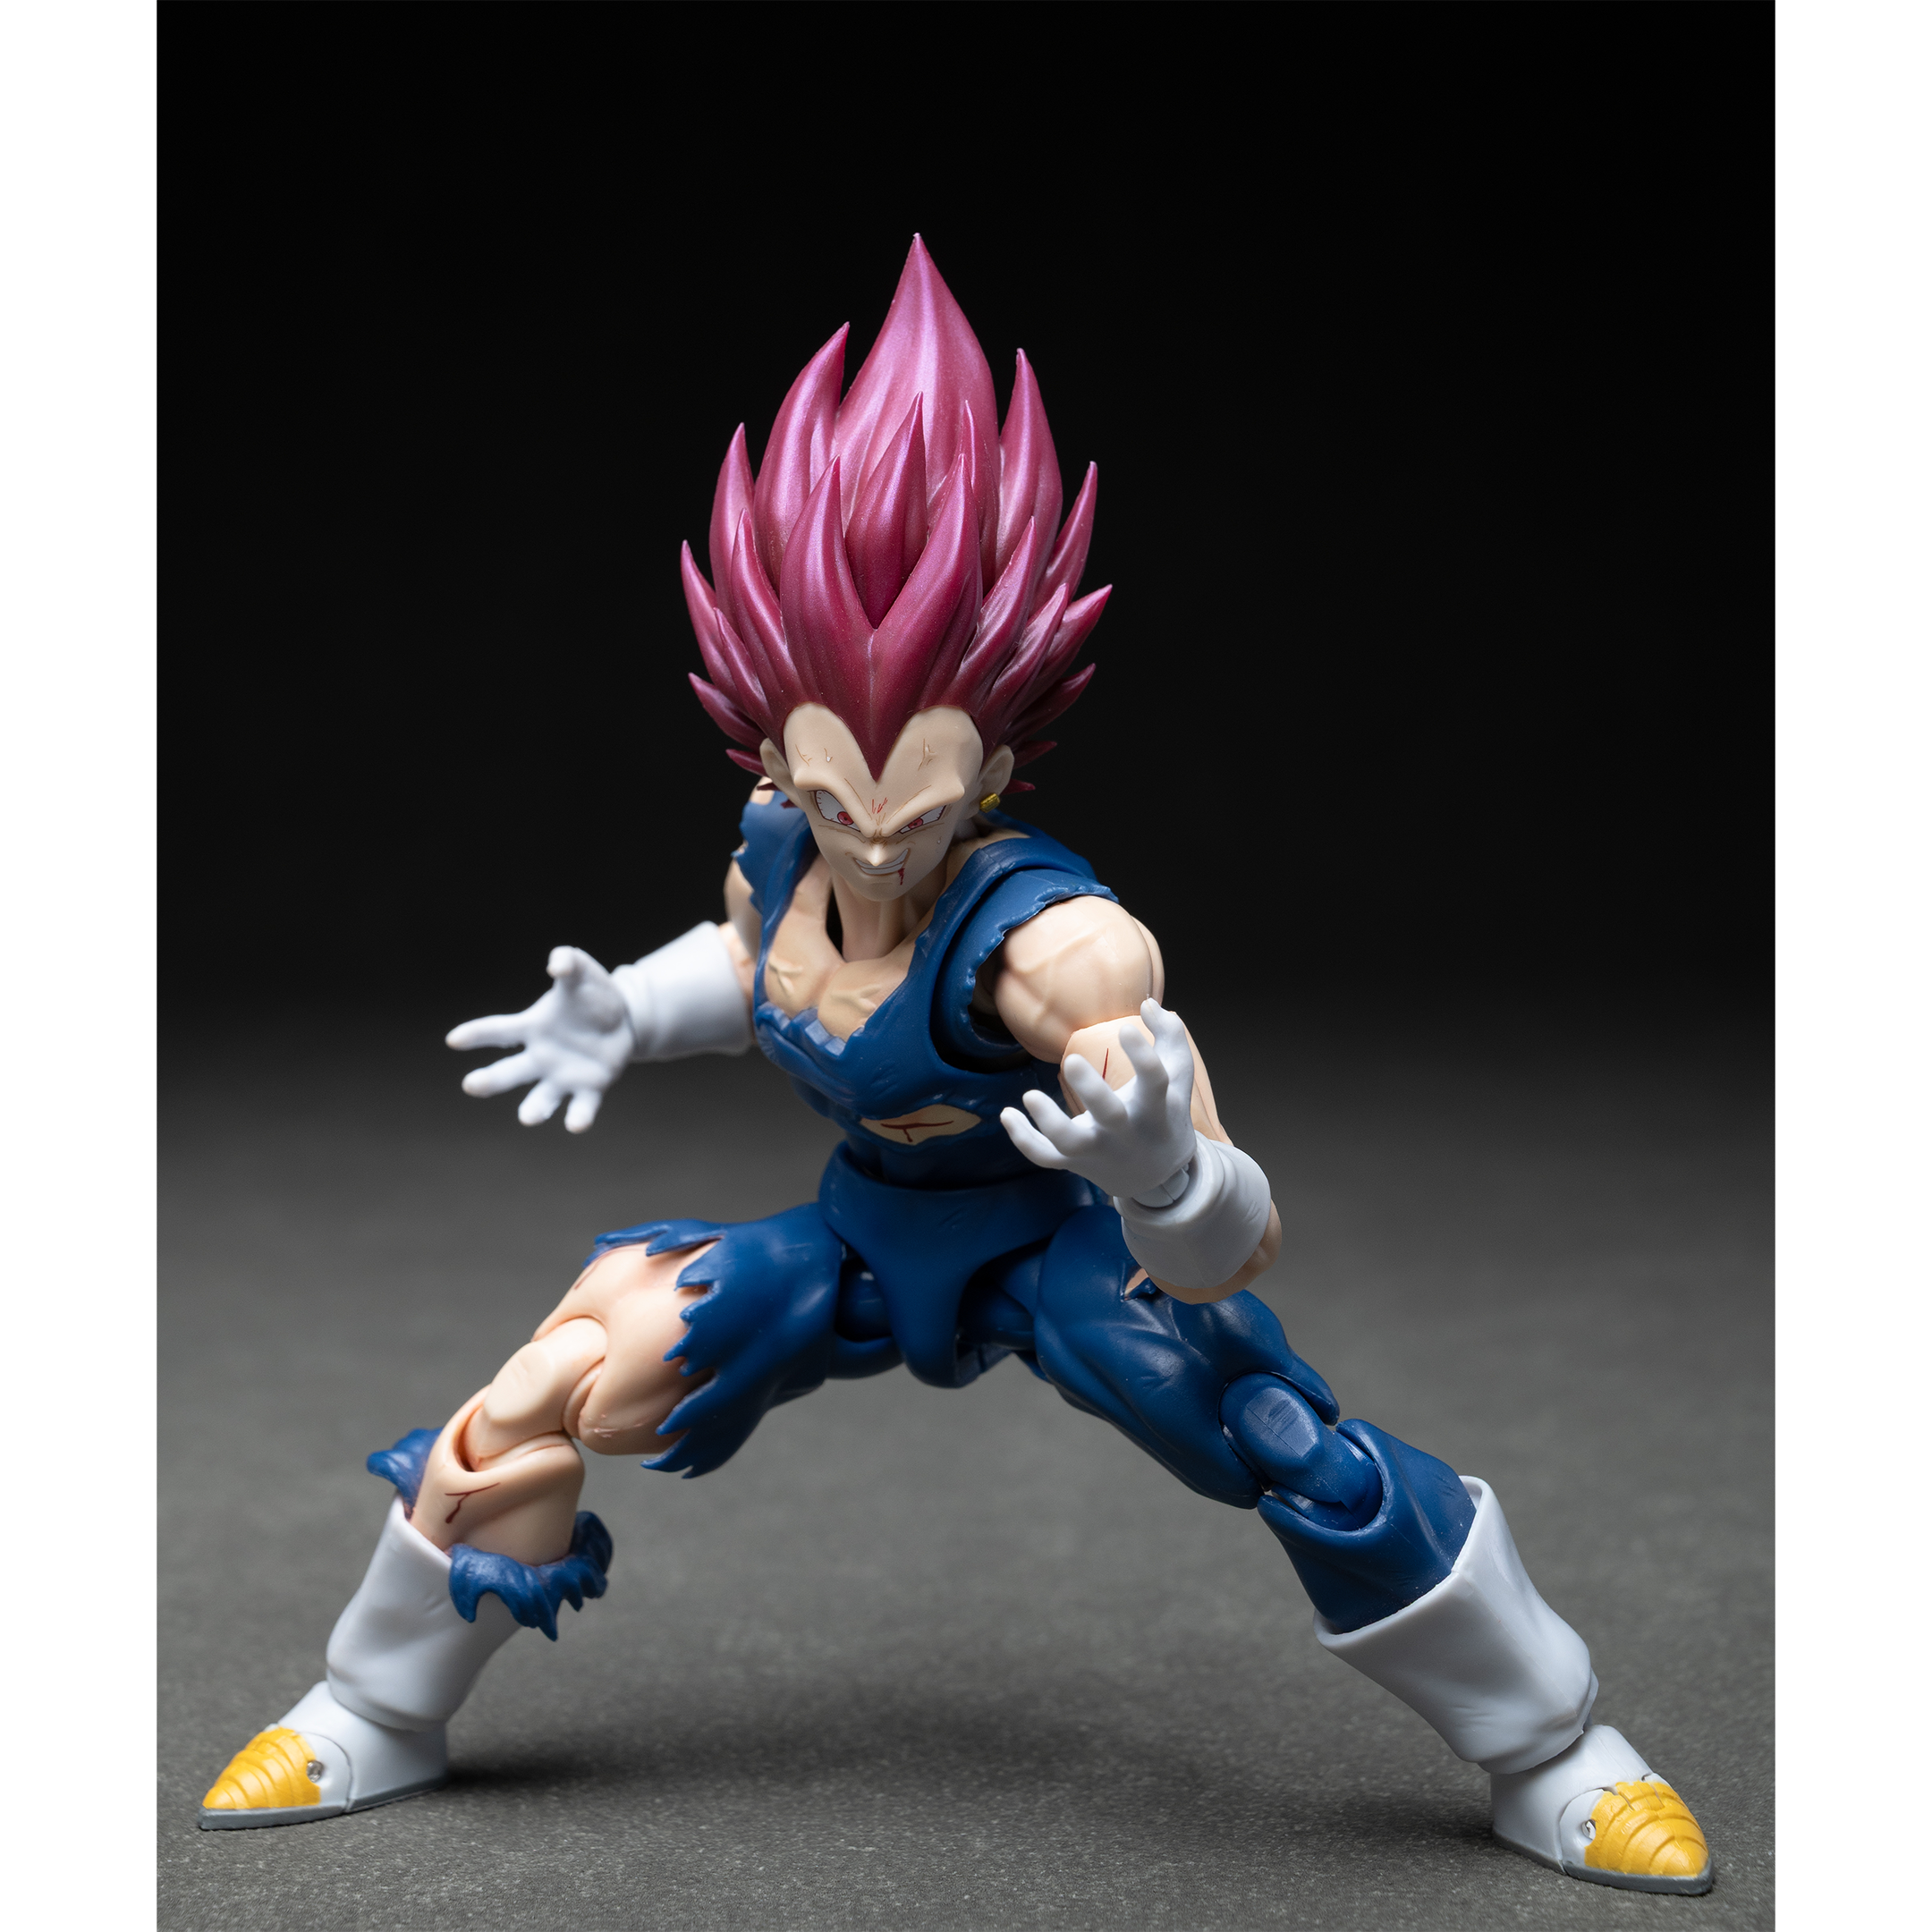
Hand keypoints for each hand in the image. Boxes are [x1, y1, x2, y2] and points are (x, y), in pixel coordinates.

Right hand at [446, 946, 633, 1132]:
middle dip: (490, 1081)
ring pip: (542, 1098)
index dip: (476, 1034)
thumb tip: (557, 963)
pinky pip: (581, 1106)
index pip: (498, 1031)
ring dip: (534, 1109)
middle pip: (510, 1072)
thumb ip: (568, 962)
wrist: (624, 1020)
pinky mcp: (589, 1089)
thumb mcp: (581, 972)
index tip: (454, 1039)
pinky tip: (575, 1124)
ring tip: (526, 1117)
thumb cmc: (592, 994)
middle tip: (470, 1085)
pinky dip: (578, 1117)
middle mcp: (540, 1057)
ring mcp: (562, 1076)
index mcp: (532, 1028)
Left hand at [999, 999, 1197, 1200]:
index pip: (1154, 1082)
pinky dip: (1024, 1140)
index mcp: (1154, 1108)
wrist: (1158, 1178)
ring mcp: (1099, 1150)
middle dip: (1091, 1090)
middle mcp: (1126, 1132)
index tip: (1126, 1028)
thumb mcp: (1177, 1078)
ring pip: (1070, 1142)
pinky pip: (1045, 1157)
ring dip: (1048, 1122)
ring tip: (1029, 1095)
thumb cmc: (1164, 1115)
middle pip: (1110, 1115)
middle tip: (1072, 1060)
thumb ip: (1170, 1036)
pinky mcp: (1076, 1162)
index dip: (1143, 1056)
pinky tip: (1007, 1114)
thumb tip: (1147, 1003)